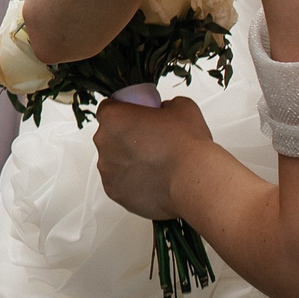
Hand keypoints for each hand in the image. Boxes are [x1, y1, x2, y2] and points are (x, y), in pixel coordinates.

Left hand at [93, 95, 213, 221]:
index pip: (109, 108)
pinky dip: (132, 182)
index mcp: (113, 118)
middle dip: (126, 138)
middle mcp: (104, 143)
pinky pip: (120, 183)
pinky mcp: (115, 192)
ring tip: (155, 164)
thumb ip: (165, 105)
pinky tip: (153, 180)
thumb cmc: (186, 146)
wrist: (194, 181)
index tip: (137, 118)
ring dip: (128, 161)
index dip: (125, 112)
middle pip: (110, 136)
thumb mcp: (181, 107)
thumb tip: (165, 111)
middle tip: (150, 141)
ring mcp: (108, 170)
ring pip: (114, 161)